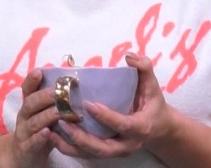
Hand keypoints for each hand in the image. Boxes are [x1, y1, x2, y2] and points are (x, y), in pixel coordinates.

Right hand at [7, 68, 60, 167]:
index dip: (31, 80)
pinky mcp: (26, 149)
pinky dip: (39, 137)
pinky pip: (32, 142)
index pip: (27, 90)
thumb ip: (56, 103)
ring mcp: (24, 133)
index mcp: (29, 106)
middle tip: (58, 92)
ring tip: (60, 111)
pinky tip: (47, 133)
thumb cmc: (40, 131)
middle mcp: (24, 117)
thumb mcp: (45, 115)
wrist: (23, 156)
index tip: (40, 71)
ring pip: (34, 122)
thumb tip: (76, 84)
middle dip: (44, 96)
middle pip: (30, 103)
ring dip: (47, 115)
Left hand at [50, 53, 173, 159]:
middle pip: (103, 148)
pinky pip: (86, 155)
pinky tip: (54, 137)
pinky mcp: (107, 154)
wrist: (158, 129)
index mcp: (140, 127)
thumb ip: (144, 68)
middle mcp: (127, 145)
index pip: (123, 125)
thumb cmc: (153, 104)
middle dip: (82, 138)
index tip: (88, 104)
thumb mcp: (152, 85)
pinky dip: (70, 148)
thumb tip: (129, 56)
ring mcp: (116, 152)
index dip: (106, 117)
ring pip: (92, 154)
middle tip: (63, 123)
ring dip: (71, 146)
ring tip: (52, 132)